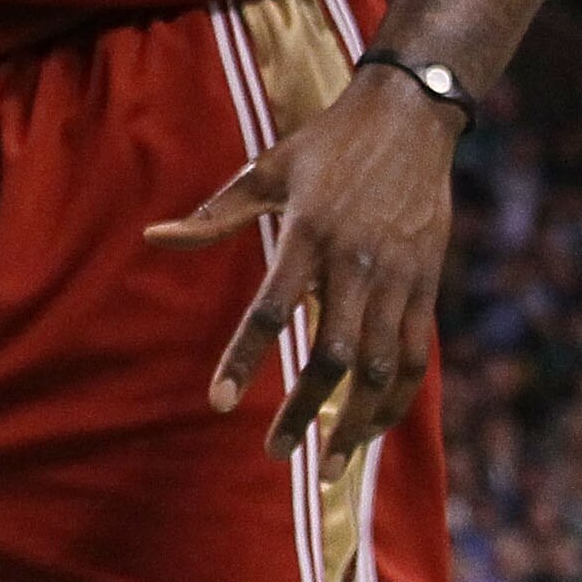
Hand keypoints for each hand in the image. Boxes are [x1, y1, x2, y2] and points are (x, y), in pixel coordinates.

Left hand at [146, 68, 457, 477]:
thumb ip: (214, 216)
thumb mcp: (266, 170)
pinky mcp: (428, 285)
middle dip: (307, 411)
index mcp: (309, 235)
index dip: (244, 359)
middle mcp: (357, 263)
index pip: (271, 310)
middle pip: (331, 356)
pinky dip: (394, 398)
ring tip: (328, 463)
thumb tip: (154, 237)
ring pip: (380, 368)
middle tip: (275, 451)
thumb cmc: (326, 145)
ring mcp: (399, 278)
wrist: (412, 117)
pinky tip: (371, 428)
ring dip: (356, 421)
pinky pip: (413, 356)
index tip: (220, 403)